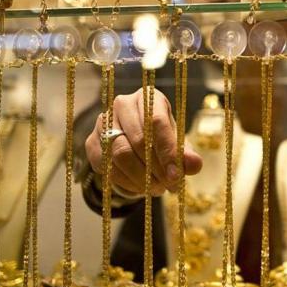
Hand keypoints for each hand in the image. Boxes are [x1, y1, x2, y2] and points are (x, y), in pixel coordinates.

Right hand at [85, 88, 202, 195]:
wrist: (136, 142)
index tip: (176, 175)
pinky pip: (106, 166)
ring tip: (157, 189)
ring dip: (141, 178)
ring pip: (120, 154)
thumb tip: (194, 165)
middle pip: (138, 139)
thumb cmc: (162, 139)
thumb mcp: (178, 144)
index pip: (157, 122)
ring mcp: (103, 122)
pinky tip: (140, 187)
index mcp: (149, 97)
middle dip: (156, 169)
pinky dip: (125, 182)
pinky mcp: (92, 141)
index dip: (167, 151)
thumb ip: (187, 154)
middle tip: (168, 186)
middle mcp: (123, 104)